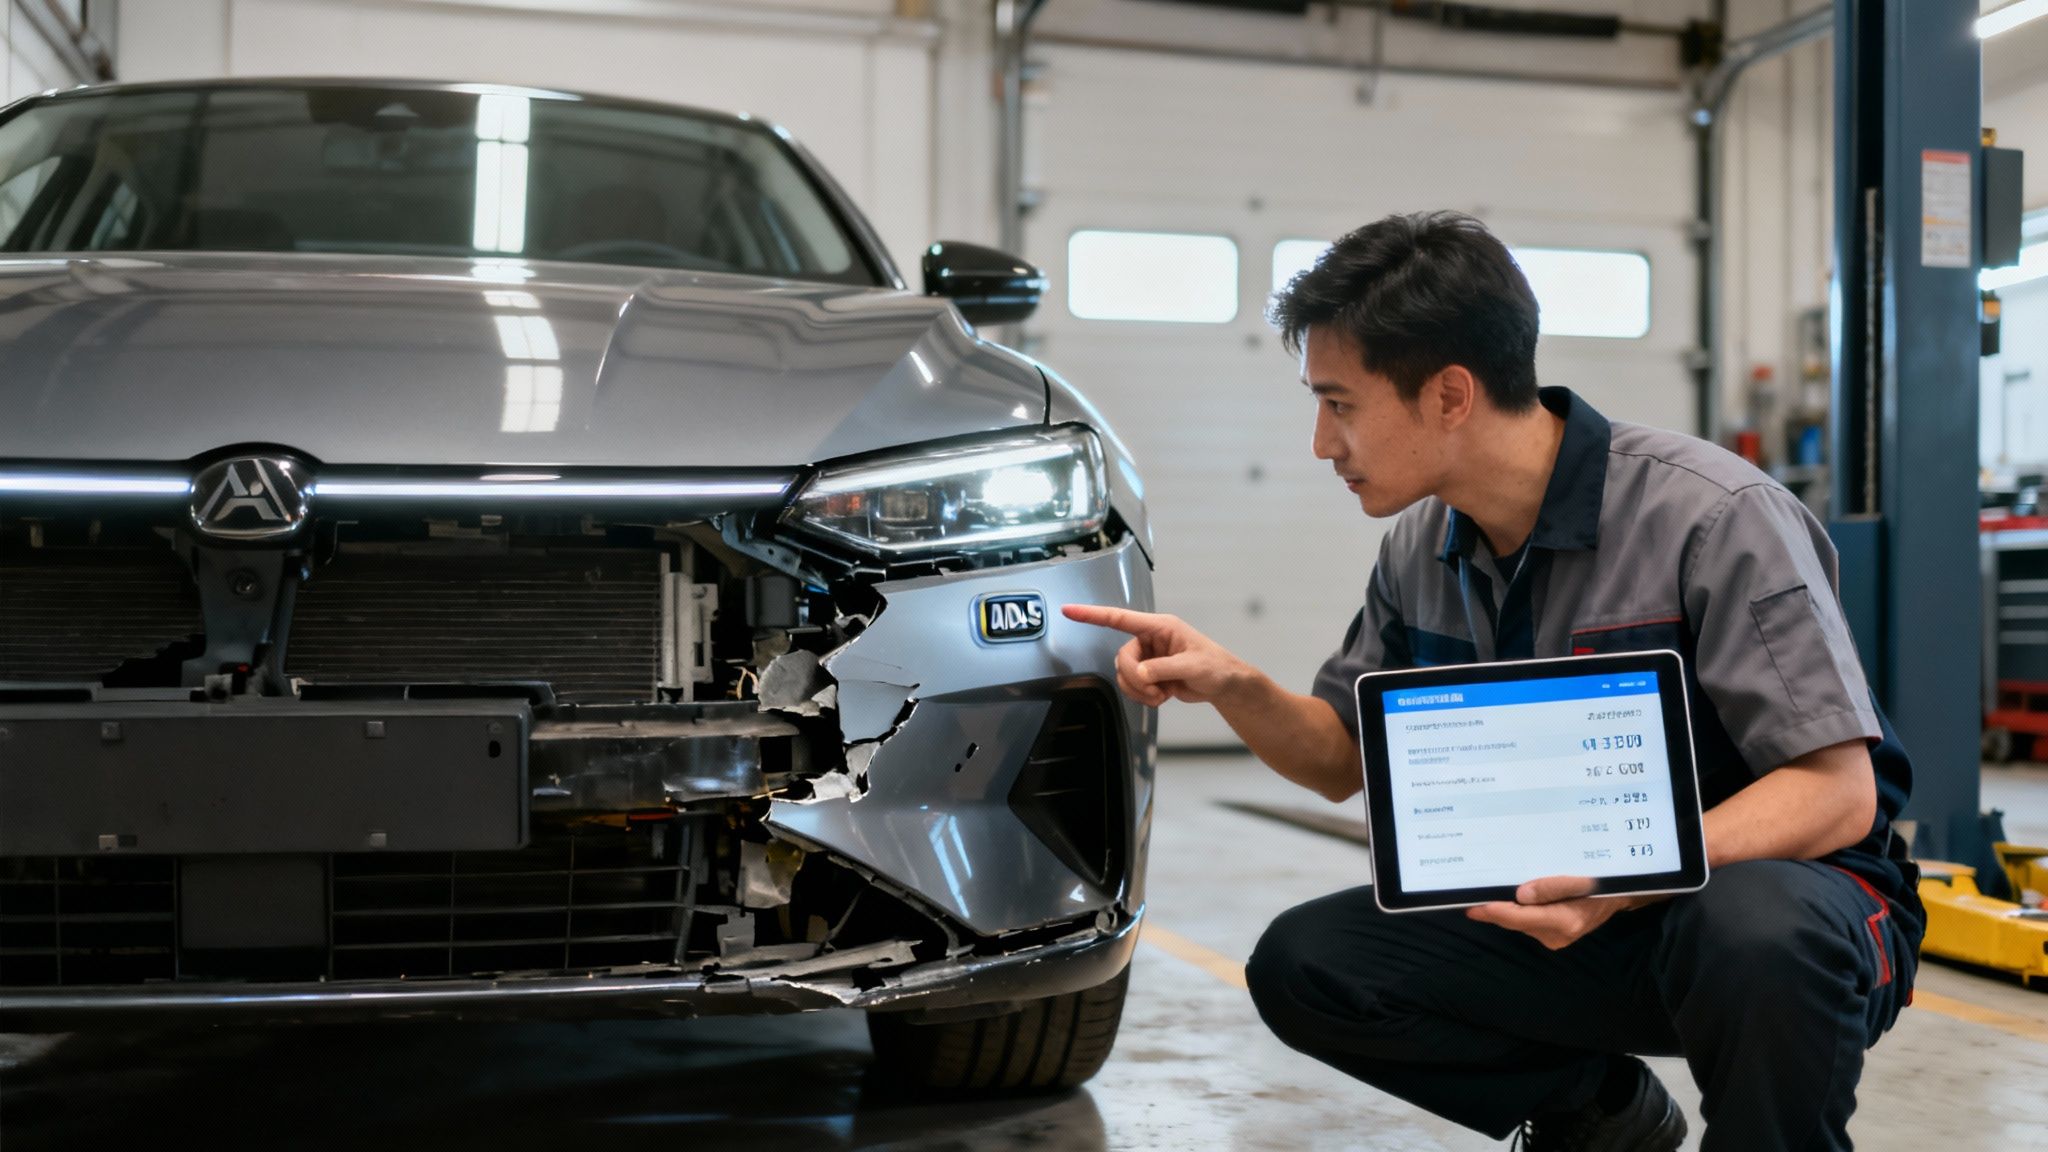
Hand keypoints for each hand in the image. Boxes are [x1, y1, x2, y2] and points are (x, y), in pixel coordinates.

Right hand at [1062, 604, 1253, 707]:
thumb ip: (1162, 668)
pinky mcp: (1150, 675)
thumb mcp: (1192, 666)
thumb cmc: (1215, 666)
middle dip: (1134, 678)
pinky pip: (1132, 687)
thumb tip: (1140, 674)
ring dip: (1139, 690)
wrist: (1224, 685)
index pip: (1119, 619)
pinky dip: (1144, 697)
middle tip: (1153, 689)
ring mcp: (1149, 658)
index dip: (1092, 615)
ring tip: (1161, 694)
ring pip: (1124, 674)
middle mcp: (1150, 640)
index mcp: (1159, 627)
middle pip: (1121, 657)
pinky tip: (1162, 697)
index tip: (1069, 611)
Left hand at [1465, 876, 1656, 950]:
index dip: (1496, 911)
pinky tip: (1503, 900)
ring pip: (1519, 923)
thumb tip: (1521, 894)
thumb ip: (1552, 887)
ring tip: (1480, 895)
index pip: (1521, 918)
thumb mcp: (1581, 881)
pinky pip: (1526, 923)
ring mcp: (1553, 938)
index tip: (1474, 907)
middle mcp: (1556, 935)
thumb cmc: (1600, 886)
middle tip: (1466, 900)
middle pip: (1515, 922)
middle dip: (1492, 912)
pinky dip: (1514, 912)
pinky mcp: (1551, 935)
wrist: (1617, 898)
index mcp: (1565, 921)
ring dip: (1503, 911)